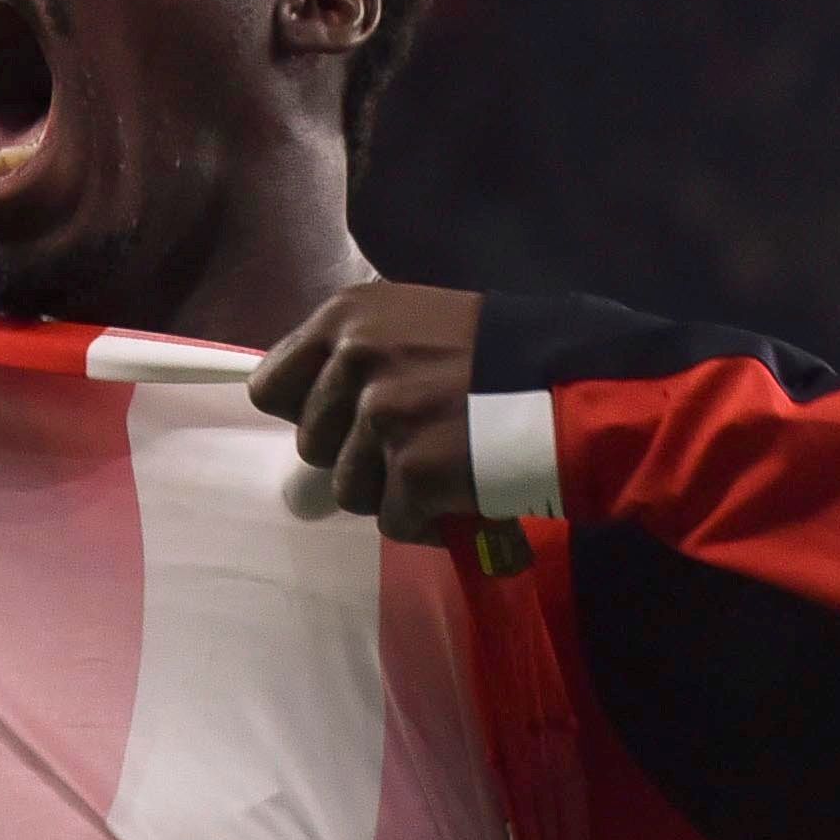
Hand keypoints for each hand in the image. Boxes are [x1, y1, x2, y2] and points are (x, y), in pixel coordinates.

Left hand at [248, 282, 480, 542]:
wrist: (569, 384)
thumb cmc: (496, 352)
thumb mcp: (414, 323)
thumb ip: (356, 357)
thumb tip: (303, 412)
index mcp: (346, 318)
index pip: (270, 388)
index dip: (307, 414)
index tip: (344, 422)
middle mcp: (355, 359)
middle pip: (313, 447)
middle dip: (358, 456)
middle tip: (415, 440)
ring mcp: (383, 416)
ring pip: (350, 491)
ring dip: (393, 491)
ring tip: (444, 464)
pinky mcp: (412, 470)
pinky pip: (393, 521)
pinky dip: (426, 519)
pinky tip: (461, 490)